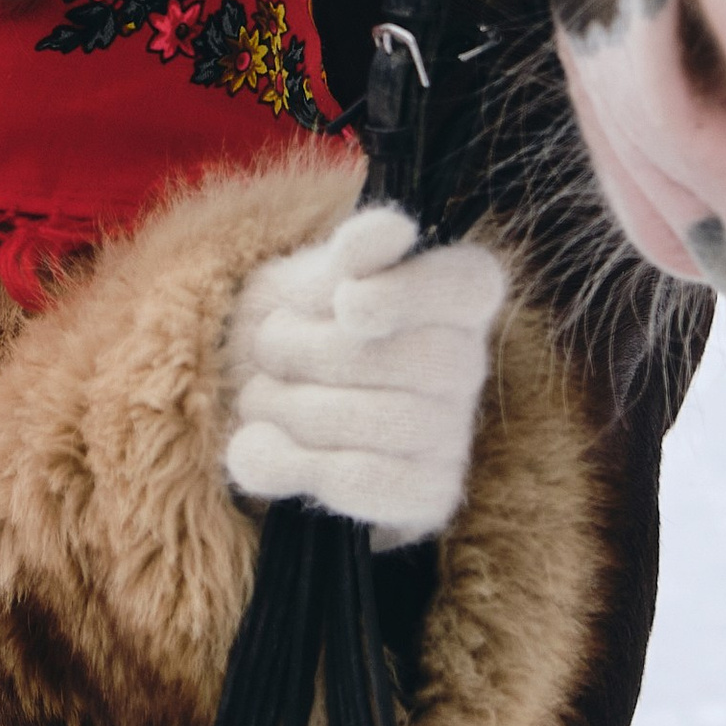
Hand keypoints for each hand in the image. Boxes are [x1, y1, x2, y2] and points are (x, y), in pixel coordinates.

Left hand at [223, 201, 505, 547]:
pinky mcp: (427, 493)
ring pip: (376, 420)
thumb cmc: (301, 322)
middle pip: (407, 359)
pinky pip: (363, 480)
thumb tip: (394, 232)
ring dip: (289, 405)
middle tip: (268, 346)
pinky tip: (256, 447)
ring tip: (260, 395)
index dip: (408, 294)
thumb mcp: (315, 274)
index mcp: (458, 293)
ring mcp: (453, 433)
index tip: (347, 302)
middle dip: (311, 351)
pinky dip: (292, 463)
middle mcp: (468, 364)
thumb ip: (354, 249)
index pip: (467, 285)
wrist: (274, 398)